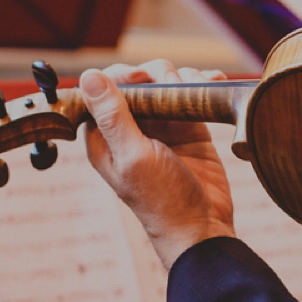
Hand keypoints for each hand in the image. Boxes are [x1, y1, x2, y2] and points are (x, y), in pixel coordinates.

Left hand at [79, 60, 235, 269]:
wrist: (203, 227)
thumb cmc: (162, 201)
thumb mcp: (134, 157)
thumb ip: (113, 116)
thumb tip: (89, 76)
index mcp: (105, 137)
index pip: (101, 91)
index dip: (119, 77)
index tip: (141, 79)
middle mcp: (130, 128)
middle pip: (135, 81)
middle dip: (155, 75)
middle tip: (172, 85)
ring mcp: (161, 126)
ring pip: (164, 83)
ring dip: (181, 77)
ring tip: (194, 89)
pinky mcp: (188, 128)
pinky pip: (189, 95)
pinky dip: (200, 85)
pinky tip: (212, 83)